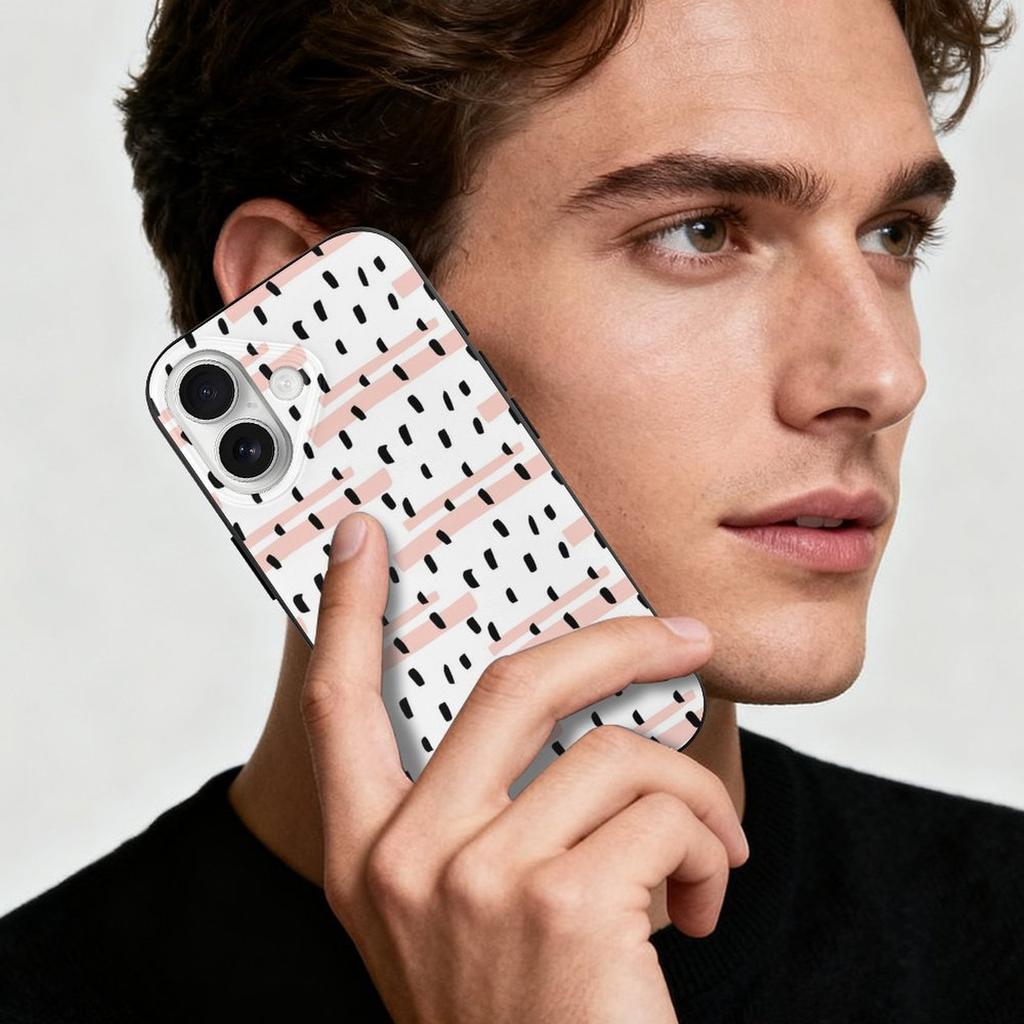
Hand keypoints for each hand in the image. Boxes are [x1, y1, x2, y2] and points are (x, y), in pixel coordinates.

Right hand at [301, 511, 747, 1022]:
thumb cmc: (526, 1015)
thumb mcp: (467, 915)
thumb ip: (484, 816)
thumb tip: (570, 714)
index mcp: (367, 856)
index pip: (338, 704)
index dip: (345, 610)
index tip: (361, 537)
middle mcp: (403, 860)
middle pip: (514, 682)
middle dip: (619, 643)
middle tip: (681, 636)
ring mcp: (475, 880)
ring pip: (618, 754)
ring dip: (695, 797)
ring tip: (710, 856)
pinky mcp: (561, 904)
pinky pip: (667, 811)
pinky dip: (714, 847)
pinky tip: (705, 906)